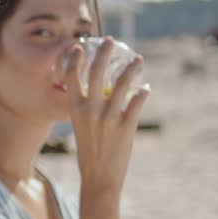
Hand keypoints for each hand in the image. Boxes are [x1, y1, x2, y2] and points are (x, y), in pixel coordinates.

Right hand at [66, 37, 149, 195]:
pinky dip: (143, 93)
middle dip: (105, 52)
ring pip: (123, 84)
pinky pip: (137, 102)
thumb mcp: (80, 127)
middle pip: (97, 72)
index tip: (80, 46)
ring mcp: (109, 117)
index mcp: (74, 109)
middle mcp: (90, 110)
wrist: (99, 177)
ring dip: (131, 69)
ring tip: (138, 60)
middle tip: (111, 41)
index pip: (72, 76)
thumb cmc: (88, 152)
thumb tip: (100, 91)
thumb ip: (87, 109)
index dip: (75, 58)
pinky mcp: (126, 126)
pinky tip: (145, 89)